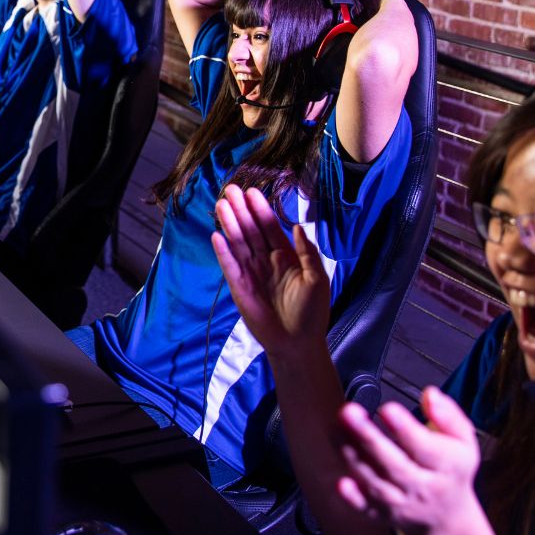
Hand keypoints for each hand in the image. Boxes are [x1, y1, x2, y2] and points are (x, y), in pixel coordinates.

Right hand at [211, 185, 330, 353]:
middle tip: (230, 190)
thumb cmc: (312, 313)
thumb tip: (297, 226)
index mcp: (287, 257)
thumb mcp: (318, 279)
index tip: (252, 192)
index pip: (270, 228)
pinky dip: (223, 251)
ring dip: (230, 224)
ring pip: (238, 243)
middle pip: (251, 230)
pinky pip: (229, 266)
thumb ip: (307, 252)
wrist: (298, 344)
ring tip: (221, 204)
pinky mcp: (239, 288)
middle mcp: (266, 261)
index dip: (261, 210)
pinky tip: (217, 235)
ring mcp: (251, 273)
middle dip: (241, 210)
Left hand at [335, 387, 482, 534]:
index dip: (404, 428)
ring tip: (337, 429)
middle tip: (350, 413)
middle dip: (369, 437)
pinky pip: (366, 509)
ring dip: (353, 456)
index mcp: (447, 466)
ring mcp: (401, 503)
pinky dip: (352, 498)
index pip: (425, 447)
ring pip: (375, 482)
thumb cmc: (451, 470)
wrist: (447, 517)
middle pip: (394, 464)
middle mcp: (423, 487)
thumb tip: (430, 395)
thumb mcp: (464, 440)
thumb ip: (448, 415)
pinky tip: (341, 483)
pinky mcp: (383, 514)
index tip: (387, 409)